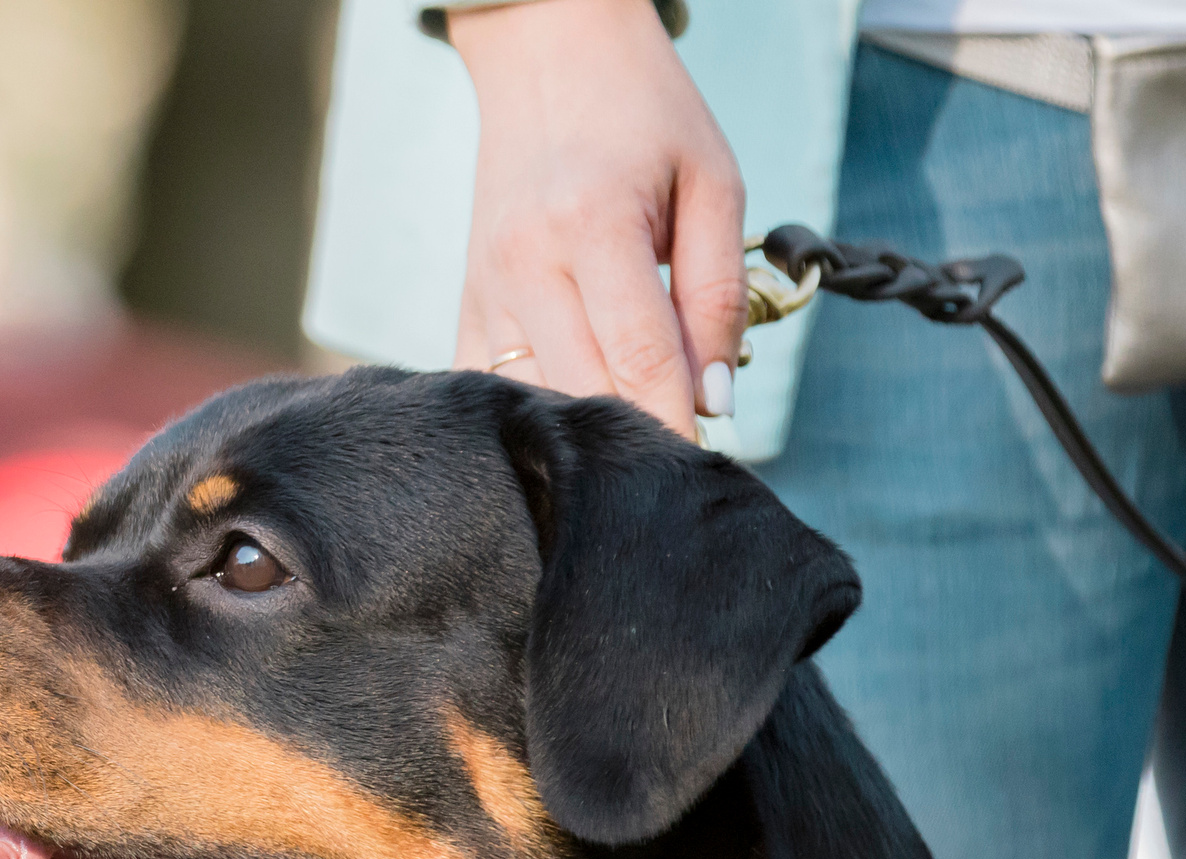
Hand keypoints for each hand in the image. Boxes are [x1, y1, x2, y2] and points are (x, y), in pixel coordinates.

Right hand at [450, 0, 746, 436]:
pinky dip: (536, 420)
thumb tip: (716, 399)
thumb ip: (717, 293)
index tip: (705, 472)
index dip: (677, 428)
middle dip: (638, 442)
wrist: (549, 56)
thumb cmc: (644, 116)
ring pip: (535, 404)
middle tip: (680, 475)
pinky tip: (575, 430)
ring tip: (634, 452)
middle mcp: (525, 263)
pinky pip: (493, 391)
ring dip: (586, 439)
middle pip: (585, 393)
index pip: (640, 359)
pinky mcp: (468, 304)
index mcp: (590, 225)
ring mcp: (485, 288)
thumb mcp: (713, 184)